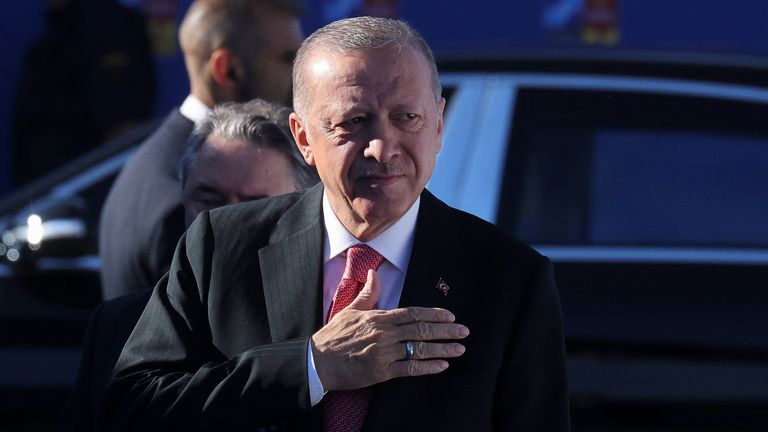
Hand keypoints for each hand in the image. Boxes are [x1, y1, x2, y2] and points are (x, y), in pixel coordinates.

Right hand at [311, 269, 468, 390]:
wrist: (318, 361)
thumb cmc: (334, 335)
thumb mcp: (351, 309)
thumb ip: (368, 292)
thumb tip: (373, 272)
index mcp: (379, 318)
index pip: (412, 313)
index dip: (433, 314)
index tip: (450, 316)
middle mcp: (384, 334)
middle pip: (420, 330)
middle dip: (445, 331)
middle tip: (463, 332)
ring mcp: (384, 353)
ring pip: (418, 349)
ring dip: (442, 349)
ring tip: (459, 349)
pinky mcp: (381, 372)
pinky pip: (409, 369)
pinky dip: (427, 368)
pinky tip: (442, 366)